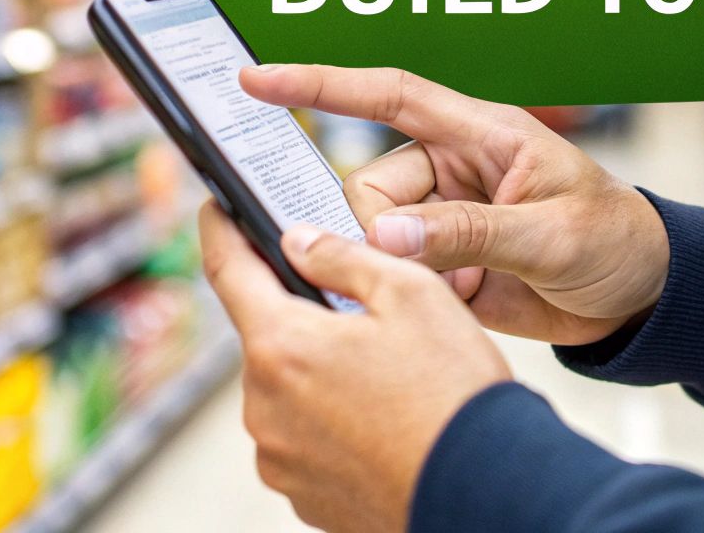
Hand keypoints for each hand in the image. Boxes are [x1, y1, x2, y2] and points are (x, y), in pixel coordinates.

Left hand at [198, 204, 508, 532]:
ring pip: (287, 389)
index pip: (228, 269)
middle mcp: (265, 408)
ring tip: (386, 375)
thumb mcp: (412, 294)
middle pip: (268, 335)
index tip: (218, 208)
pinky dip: (333, 420)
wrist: (485, 490)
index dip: (221, 229)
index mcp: (282, 346)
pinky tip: (383, 417)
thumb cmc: (453, 394)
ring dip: (319, 371)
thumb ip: (344, 256)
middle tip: (358, 307)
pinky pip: (305, 437)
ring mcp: (280, 457)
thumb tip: (299, 241)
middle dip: (303, 313)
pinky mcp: (303, 494)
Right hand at [240, 64, 669, 344]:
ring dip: (412, 271)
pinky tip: (475, 299)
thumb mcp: (551, 233)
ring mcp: (443, 215)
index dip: (320, 84)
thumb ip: (468, 233)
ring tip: (475, 286)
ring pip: (377, 237)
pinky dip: (424, 295)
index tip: (255, 80)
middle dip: (389, 234)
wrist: (642, 296)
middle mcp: (451, 167)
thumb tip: (387, 236)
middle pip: (369, 189)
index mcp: (479, 133)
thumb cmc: (615, 238)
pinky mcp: (443, 262)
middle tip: (448, 269)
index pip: (388, 94)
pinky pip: (398, 275)